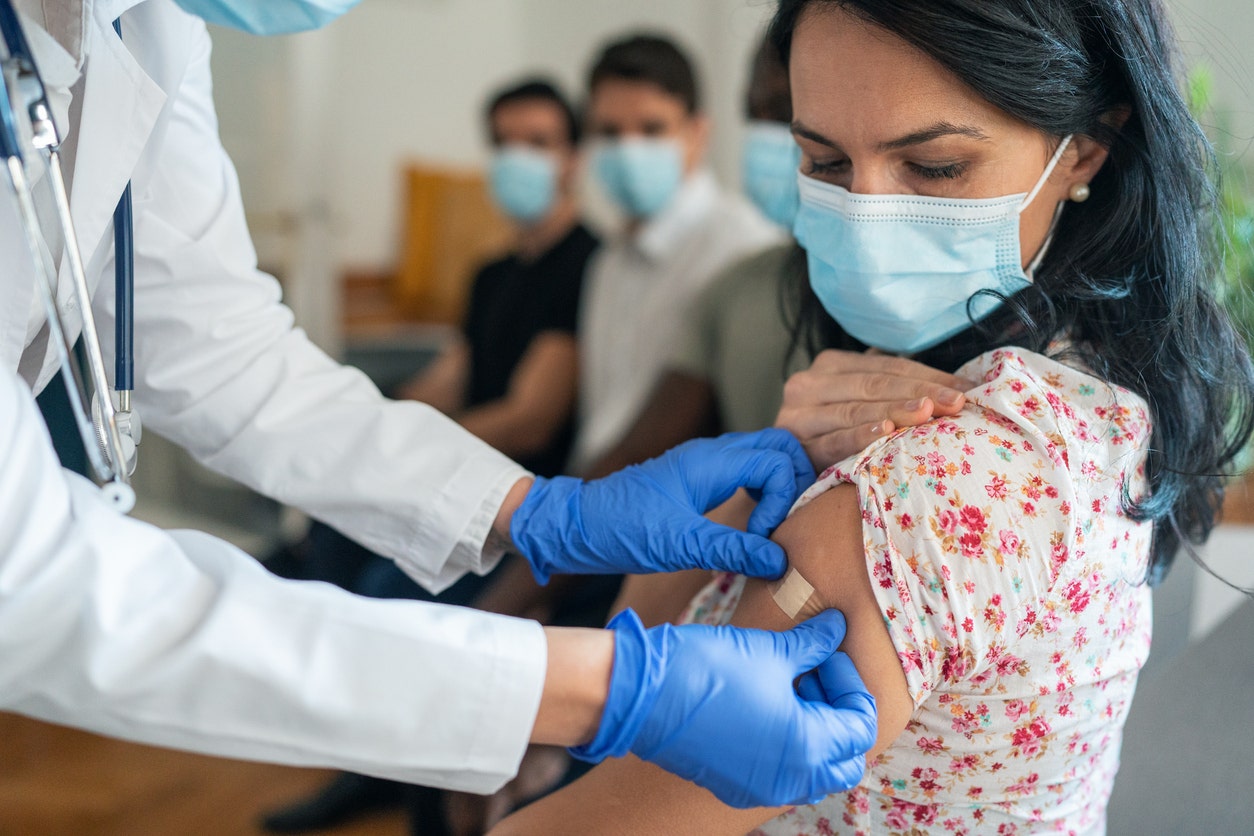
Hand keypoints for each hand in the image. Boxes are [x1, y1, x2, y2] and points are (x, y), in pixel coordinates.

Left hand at [511, 429, 813, 582]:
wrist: (576, 526)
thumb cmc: (621, 529)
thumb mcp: (679, 544)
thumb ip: (732, 550)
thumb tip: (780, 561)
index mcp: (710, 461)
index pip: (777, 460)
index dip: (783, 499)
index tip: (762, 536)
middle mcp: (712, 454)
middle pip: (778, 446)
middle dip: (795, 481)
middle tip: (787, 523)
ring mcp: (705, 465)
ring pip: (763, 457)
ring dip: (780, 486)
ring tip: (772, 527)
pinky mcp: (698, 480)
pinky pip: (745, 473)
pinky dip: (762, 492)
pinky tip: (753, 525)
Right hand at [570, 609, 876, 808]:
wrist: (641, 693)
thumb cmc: (708, 669)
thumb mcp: (770, 650)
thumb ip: (812, 644)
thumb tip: (836, 627)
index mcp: (808, 749)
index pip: (860, 725)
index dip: (850, 683)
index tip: (827, 652)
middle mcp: (789, 780)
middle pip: (843, 758)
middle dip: (838, 713)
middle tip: (815, 672)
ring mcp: (759, 789)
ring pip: (812, 770)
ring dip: (815, 730)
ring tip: (789, 685)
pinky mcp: (732, 784)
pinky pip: (779, 773)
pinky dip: (786, 744)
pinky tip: (764, 703)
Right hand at [776, 349, 975, 471]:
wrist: (779, 477)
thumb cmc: (833, 440)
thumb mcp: (859, 406)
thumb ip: (891, 389)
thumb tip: (957, 386)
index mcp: (830, 366)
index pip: (886, 365)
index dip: (927, 375)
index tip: (966, 389)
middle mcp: (809, 383)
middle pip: (873, 384)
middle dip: (919, 391)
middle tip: (956, 403)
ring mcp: (797, 414)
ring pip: (854, 409)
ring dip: (894, 411)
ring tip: (928, 413)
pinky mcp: (793, 445)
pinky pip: (832, 439)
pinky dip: (859, 435)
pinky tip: (885, 432)